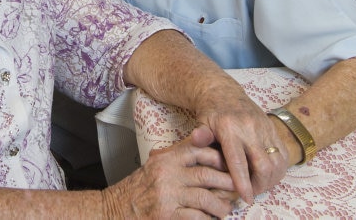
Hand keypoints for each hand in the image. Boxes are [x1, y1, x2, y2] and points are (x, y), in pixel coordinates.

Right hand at [103, 126, 238, 217]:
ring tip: (225, 210)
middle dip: (227, 183)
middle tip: (238, 189)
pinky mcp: (168, 216)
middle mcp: (167, 175)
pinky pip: (197, 218)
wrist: (117, 209)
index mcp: (167, 159)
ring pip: (206, 199)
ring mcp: (168, 197)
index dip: (218, 158)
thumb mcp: (157, 165)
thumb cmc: (141, 187)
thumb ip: (178, 156)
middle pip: (207, 175)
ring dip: (221, 206)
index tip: (230, 166)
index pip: (198, 151)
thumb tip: (205, 142)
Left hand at [196, 84, 289, 203]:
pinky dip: (278, 169)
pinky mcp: (272, 128)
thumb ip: (200, 134)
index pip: (239, 161)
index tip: (246, 198)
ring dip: (271, 179)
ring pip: (277, 162)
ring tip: (259, 185)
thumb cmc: (210, 112)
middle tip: (251, 192)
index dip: (243, 183)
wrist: (223, 91)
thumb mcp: (201, 122)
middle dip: (260, 185)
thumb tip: (196, 139)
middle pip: (263, 165)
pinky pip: (283, 154)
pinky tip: (268, 174)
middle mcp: (250, 128)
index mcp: (230, 128)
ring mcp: (264, 127)